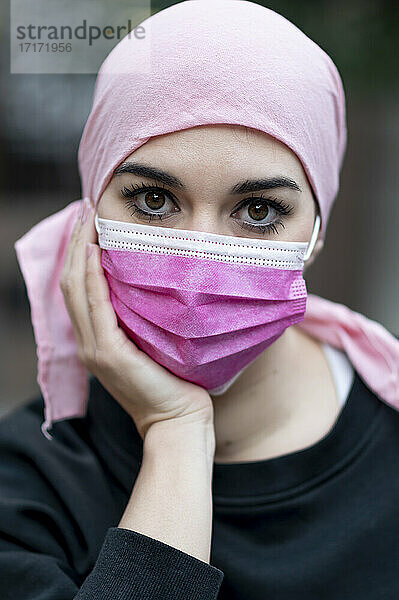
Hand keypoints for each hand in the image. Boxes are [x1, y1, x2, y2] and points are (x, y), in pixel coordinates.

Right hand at [60, 199, 213, 438]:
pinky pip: (96, 307)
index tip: (89, 223)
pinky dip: (93, 276)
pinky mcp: (110, 355)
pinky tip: (97, 251)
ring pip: (77, 289)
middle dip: (77, 242)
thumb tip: (151, 287)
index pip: (78, 288)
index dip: (79, 253)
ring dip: (81, 250)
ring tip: (88, 218)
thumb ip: (141, 321)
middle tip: (86, 209)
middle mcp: (89, 343)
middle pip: (71, 282)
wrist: (177, 422)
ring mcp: (96, 349)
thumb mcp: (151, 346)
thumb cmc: (172, 384)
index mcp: (97, 340)